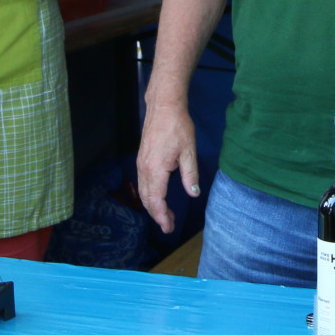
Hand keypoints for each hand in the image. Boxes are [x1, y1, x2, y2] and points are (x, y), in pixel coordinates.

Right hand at [136, 98, 199, 233]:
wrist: (164, 107)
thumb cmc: (178, 127)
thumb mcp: (189, 151)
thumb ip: (190, 174)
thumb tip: (193, 193)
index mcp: (156, 169)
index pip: (157, 200)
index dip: (162, 216)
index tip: (169, 228)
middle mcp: (144, 169)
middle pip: (147, 199)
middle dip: (157, 215)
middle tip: (169, 226)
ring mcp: (141, 164)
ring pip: (143, 192)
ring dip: (153, 206)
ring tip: (166, 216)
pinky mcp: (141, 160)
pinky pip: (142, 183)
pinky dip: (149, 196)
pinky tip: (158, 198)